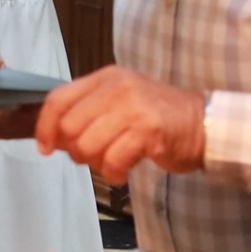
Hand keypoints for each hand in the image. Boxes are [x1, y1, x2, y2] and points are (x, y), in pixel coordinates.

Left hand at [37, 65, 207, 184]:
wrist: (205, 124)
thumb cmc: (160, 117)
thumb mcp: (120, 102)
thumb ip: (88, 112)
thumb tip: (55, 138)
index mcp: (106, 78)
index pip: (59, 99)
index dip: (45, 126)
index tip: (45, 147)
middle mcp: (118, 87)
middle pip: (70, 127)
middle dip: (75, 150)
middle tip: (94, 156)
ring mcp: (134, 107)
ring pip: (88, 146)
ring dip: (95, 164)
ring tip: (112, 162)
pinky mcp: (148, 131)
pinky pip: (112, 160)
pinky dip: (113, 174)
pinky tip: (123, 171)